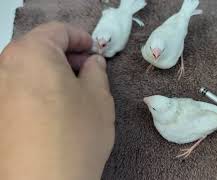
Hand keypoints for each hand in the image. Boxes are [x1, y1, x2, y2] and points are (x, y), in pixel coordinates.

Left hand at [0, 22, 114, 179]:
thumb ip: (96, 71)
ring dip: (52, 72)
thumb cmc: (76, 135)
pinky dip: (39, 88)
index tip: (94, 50)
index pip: (57, 31)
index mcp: (32, 54)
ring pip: (28, 69)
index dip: (81, 38)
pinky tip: (56, 108)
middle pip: (39, 48)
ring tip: (74, 91)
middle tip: (88, 71)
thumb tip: (92, 62)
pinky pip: (19, 88)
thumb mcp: (98, 97)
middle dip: (66, 55)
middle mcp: (5, 67)